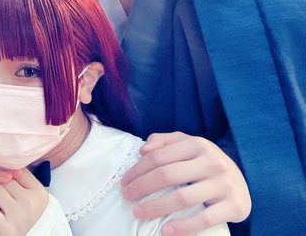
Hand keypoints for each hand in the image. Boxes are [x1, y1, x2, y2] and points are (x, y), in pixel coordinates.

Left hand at [0, 159, 48, 235]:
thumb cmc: (20, 218)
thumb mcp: (25, 196)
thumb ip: (13, 176)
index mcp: (40, 193)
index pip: (17, 166)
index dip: (4, 170)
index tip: (2, 179)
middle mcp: (32, 203)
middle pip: (2, 175)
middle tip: (0, 197)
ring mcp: (19, 216)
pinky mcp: (6, 229)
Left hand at [121, 132, 250, 235]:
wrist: (243, 180)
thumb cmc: (205, 161)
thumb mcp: (187, 144)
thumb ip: (164, 141)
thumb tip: (142, 150)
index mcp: (197, 144)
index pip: (159, 157)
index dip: (137, 170)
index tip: (123, 183)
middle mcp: (212, 162)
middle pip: (167, 175)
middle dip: (141, 187)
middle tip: (126, 197)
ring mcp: (224, 185)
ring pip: (182, 198)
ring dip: (156, 208)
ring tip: (138, 213)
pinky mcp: (234, 206)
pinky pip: (204, 219)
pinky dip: (183, 227)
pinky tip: (165, 231)